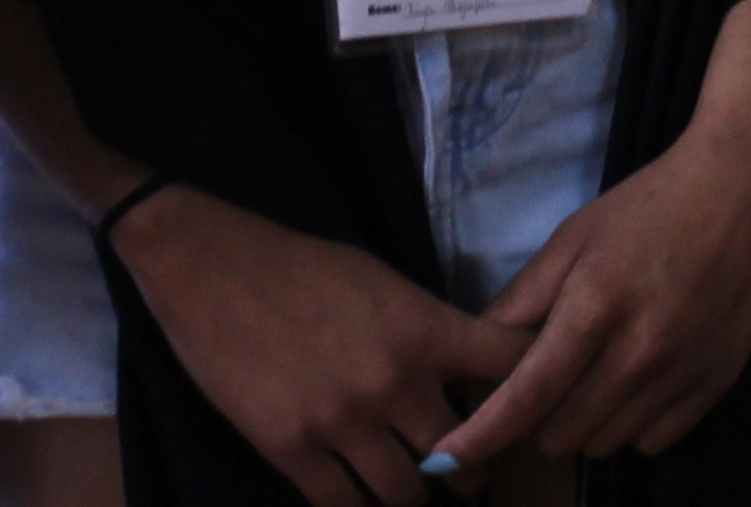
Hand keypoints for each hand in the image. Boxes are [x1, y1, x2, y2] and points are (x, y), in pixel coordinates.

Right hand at [111, 185, 533, 506]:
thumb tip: (471, 377)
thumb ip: (432, 334)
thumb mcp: (390, 286)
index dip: (534, 391)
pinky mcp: (290, 450)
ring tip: (411, 484)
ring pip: (406, 492)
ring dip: (414, 493)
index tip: (532, 408)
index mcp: (429, 330)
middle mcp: (395, 382)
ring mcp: (342, 422)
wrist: (216, 271)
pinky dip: (359, 506)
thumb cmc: (307, 268)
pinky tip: (361, 495)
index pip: (514, 369)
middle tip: (468, 470)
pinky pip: (342, 506)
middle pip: (467, 452)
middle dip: (473, 467)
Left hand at [425, 85, 750, 468]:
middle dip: (536, 419)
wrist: (750, 184)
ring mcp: (684, 371)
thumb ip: (523, 299)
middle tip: (545, 381)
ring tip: (594, 376)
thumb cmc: (654, 202)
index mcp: (595, 305)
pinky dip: (632, 423)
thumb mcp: (575, 236)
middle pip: (559, 434)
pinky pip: (653, 441)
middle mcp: (641, 350)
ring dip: (583, 423)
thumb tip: (472, 356)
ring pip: (603, 443)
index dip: (479, 436)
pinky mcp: (718, 381)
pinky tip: (637, 382)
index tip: (444, 460)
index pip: (525, 396)